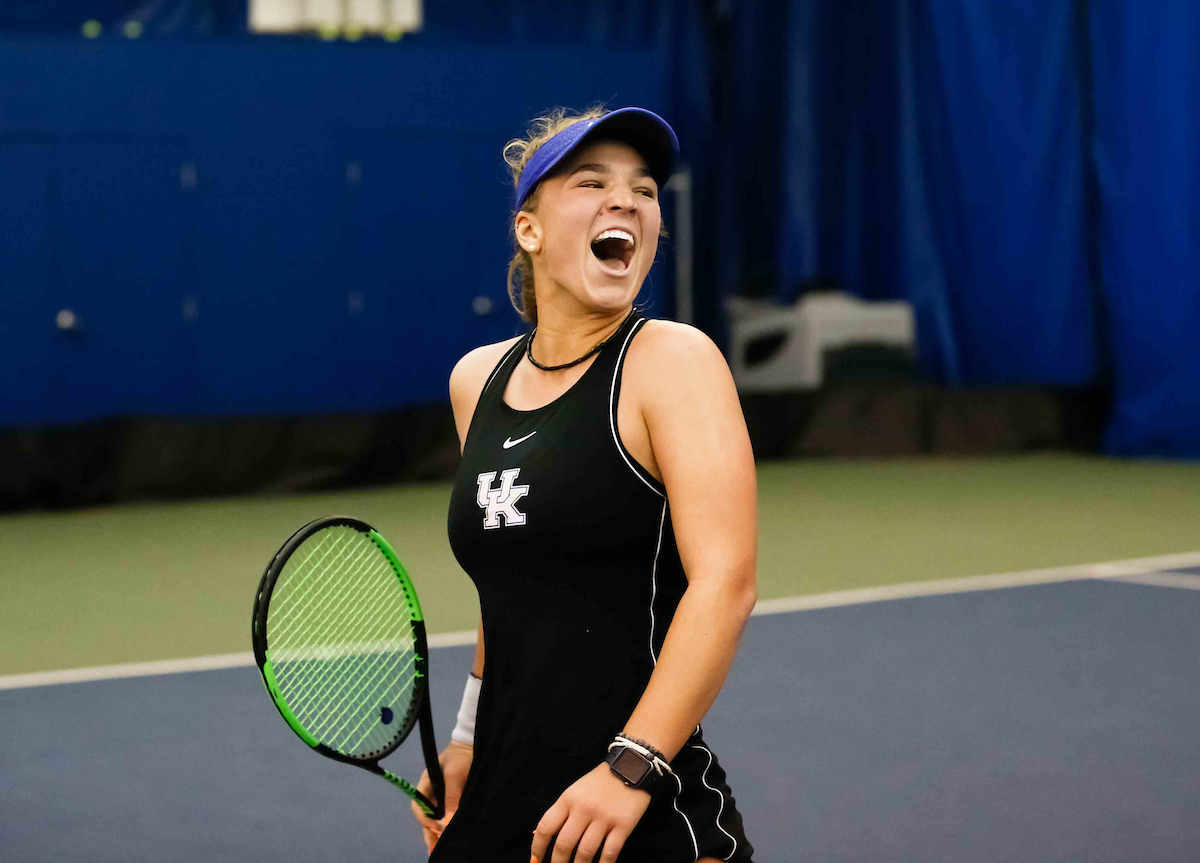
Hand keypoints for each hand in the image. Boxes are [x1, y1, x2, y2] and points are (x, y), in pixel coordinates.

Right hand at [410, 740, 473, 853]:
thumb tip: (447, 822)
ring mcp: (441, 797)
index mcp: (426, 785)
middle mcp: (432, 793)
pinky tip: (448, 837)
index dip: (425, 819)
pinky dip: (446, 826)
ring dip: (436, 833)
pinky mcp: (453, 799)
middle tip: (435, 847)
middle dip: (429, 832)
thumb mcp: (455, 775)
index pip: (418, 806)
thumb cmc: (461, 757)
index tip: (437, 828)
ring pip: (436, 818)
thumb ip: (451, 797)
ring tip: (439, 848)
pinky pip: (446, 815)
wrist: (473, 745)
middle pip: (426, 817)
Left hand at [531, 762, 652, 862]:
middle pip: (564, 844)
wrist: (632, 765)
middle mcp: (583, 809)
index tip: (535, 861)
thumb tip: (538, 835)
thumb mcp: (575, 791)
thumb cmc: (600, 781)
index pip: (546, 827)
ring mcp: (604, 818)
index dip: (537, 847)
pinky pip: (610, 852)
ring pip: (585, 852)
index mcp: (568, 799)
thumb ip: (560, 812)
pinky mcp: (623, 825)